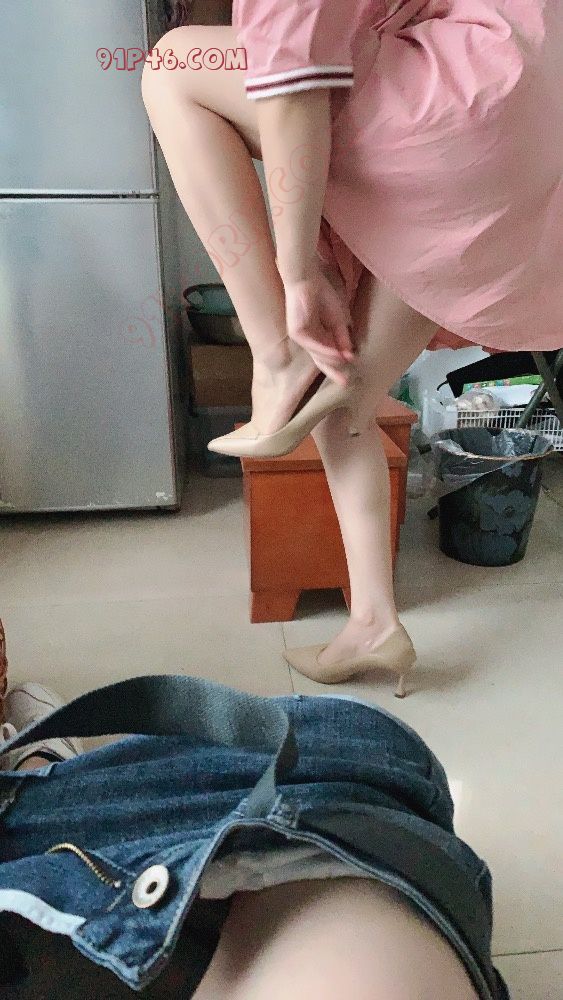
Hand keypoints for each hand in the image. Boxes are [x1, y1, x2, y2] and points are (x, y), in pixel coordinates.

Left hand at [282, 265, 355, 384]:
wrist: (307, 279)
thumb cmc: (322, 294)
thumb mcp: (338, 319)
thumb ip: (342, 337)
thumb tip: (349, 355)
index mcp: (317, 336)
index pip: (327, 356)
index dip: (338, 366)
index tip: (349, 377)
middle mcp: (308, 339)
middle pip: (320, 360)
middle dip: (333, 371)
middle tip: (345, 383)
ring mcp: (301, 336)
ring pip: (318, 354)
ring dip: (333, 359)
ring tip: (347, 363)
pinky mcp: (297, 332)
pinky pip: (313, 345)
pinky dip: (326, 350)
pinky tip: (337, 355)